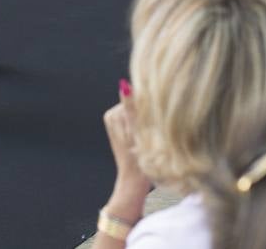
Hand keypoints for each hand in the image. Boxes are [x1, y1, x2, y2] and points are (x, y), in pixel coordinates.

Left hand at [102, 96, 149, 219]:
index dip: (148, 109)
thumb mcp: (136, 131)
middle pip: (137, 106)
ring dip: (147, 123)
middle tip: (150, 135)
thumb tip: (124, 85)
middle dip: (147, 117)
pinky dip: (145, 128)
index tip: (152, 124)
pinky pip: (138, 122)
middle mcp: (112, 115)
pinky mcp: (122, 129)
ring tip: (147, 139)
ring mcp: (116, 122)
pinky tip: (145, 140)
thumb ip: (131, 107)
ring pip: (139, 114)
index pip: (136, 99)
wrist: (134, 180)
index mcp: (113, 114)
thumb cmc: (137, 158)